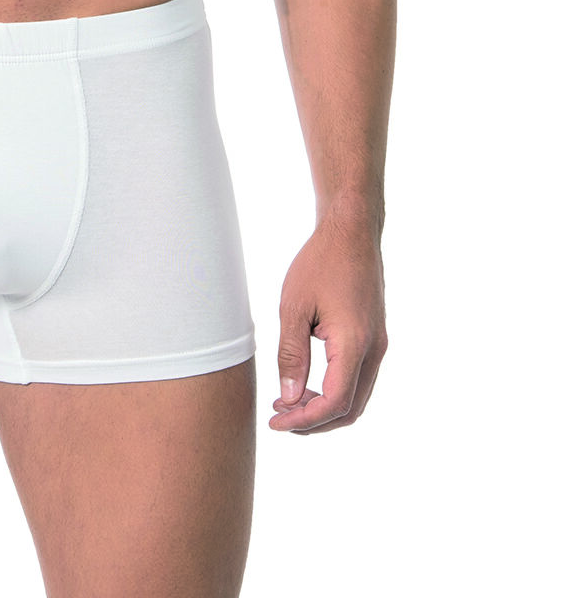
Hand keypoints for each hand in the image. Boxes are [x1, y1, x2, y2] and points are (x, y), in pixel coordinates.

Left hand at [270, 209, 387, 434]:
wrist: (351, 232)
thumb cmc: (320, 262)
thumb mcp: (294, 307)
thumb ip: (292, 355)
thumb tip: (289, 400)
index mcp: (354, 344)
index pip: (334, 403)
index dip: (304, 420)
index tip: (275, 422)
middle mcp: (374, 350)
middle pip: (349, 409)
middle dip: (314, 422)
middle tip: (280, 419)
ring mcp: (378, 345)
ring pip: (357, 397)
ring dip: (325, 408)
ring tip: (289, 404)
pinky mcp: (375, 338)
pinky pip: (359, 379)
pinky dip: (335, 392)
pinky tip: (307, 384)